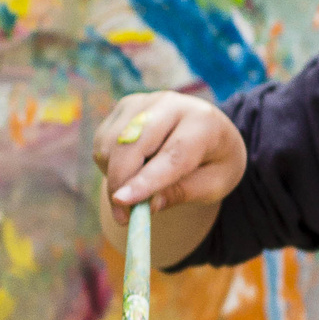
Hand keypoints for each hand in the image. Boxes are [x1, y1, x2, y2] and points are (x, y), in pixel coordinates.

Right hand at [92, 91, 246, 225]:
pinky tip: (131, 170)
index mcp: (204, 122)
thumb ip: (183, 193)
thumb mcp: (214, 184)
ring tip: (137, 190)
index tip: (122, 201)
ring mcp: (146, 101)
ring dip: (114, 175)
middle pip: (133, 144)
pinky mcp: (126, 106)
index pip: (172, 153)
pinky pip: (103, 141)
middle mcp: (173, 104)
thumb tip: (148, 205)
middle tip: (123, 218)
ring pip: (111, 143)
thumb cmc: (215, 162)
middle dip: (121, 182)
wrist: (211, 132)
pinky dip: (108, 164)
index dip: (146, 179)